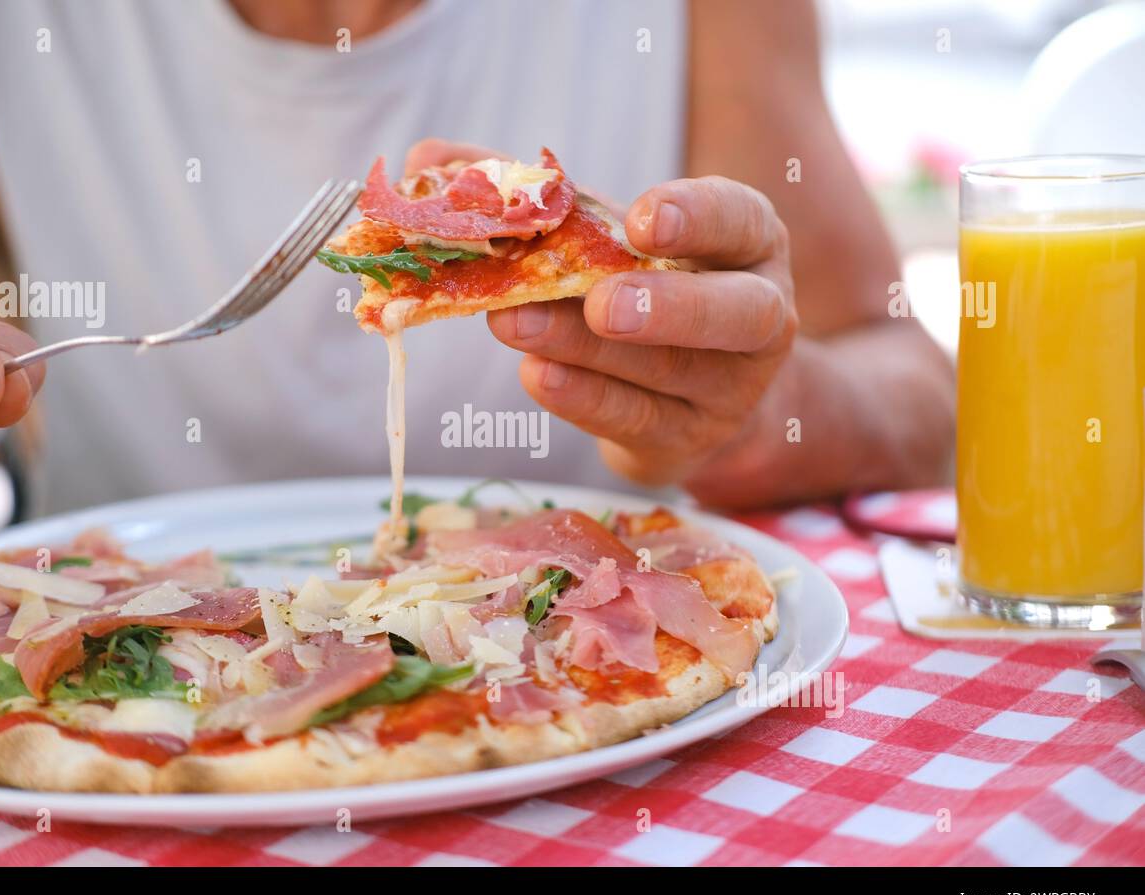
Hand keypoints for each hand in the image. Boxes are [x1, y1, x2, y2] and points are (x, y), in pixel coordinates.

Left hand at [403, 139, 797, 486]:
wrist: (684, 392)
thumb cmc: (639, 287)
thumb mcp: (603, 235)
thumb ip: (528, 194)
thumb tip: (427, 161)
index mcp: (746, 244)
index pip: (741, 219)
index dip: (698, 217)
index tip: (639, 219)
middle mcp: (759, 316)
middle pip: (735, 313)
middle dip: (669, 307)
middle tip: (600, 301)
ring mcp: (729, 389)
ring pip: (669, 371)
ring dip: (588, 350)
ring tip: (514, 324)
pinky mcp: (688, 440)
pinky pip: (636, 421)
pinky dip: (582, 399)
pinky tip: (536, 375)